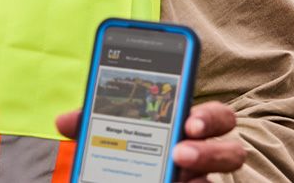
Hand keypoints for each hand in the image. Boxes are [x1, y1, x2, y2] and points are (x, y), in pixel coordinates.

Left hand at [56, 101, 245, 181]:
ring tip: (176, 164)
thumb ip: (89, 126)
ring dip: (203, 165)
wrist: (118, 179)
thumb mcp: (105, 137)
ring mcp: (198, 181)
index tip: (187, 121)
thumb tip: (63, 122)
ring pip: (223, 178)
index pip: (210, 117)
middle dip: (209, 147)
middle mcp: (199, 156)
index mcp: (181, 129)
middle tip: (180, 148)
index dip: (208, 117)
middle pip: (230, 148)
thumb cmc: (122, 156)